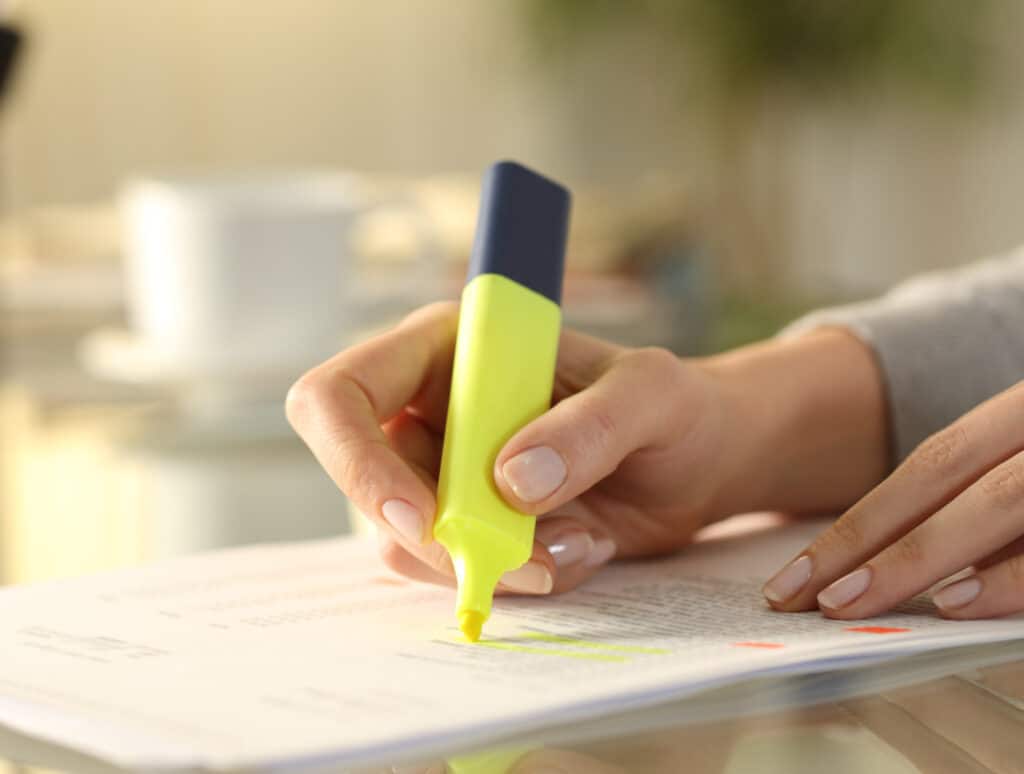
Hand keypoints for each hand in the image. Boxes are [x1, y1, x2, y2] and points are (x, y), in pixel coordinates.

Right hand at [286, 302, 736, 593]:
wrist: (697, 462)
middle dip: (442, 539)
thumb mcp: (651, 397)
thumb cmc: (671, 406)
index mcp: (445, 350)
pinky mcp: (472, 527)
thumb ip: (590, 427)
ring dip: (492, 562)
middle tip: (529, 562)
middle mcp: (430, 412)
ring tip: (584, 541)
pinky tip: (584, 545)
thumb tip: (511, 483)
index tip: (424, 518)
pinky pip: (458, 570)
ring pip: (407, 543)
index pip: (340, 396)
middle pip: (368, 487)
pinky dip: (519, 577)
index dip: (357, 460)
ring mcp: (446, 475)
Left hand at [763, 380, 1023, 619]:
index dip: (856, 522)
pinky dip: (1006, 579)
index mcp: (1020, 415)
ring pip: (993, 503)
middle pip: (938, 477)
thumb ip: (981, 501)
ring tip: (844, 602)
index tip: (793, 576)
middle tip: (791, 597)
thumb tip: (895, 559)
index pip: (929, 465)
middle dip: (858, 541)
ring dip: (913, 556)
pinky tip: (952, 603)